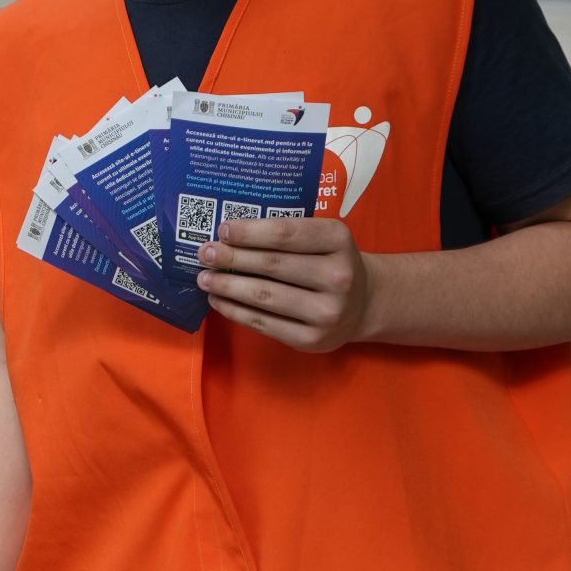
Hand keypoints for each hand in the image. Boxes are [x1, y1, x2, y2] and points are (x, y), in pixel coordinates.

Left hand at [197, 214, 371, 351]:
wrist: (365, 304)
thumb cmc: (331, 262)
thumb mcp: (323, 238)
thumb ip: (287, 234)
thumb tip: (228, 236)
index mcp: (339, 240)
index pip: (285, 233)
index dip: (249, 232)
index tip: (222, 230)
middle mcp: (338, 276)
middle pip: (271, 265)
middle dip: (231, 258)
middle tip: (205, 253)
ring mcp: (326, 312)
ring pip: (264, 296)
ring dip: (227, 286)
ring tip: (205, 278)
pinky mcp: (311, 340)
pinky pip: (263, 323)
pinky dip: (235, 311)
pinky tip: (219, 300)